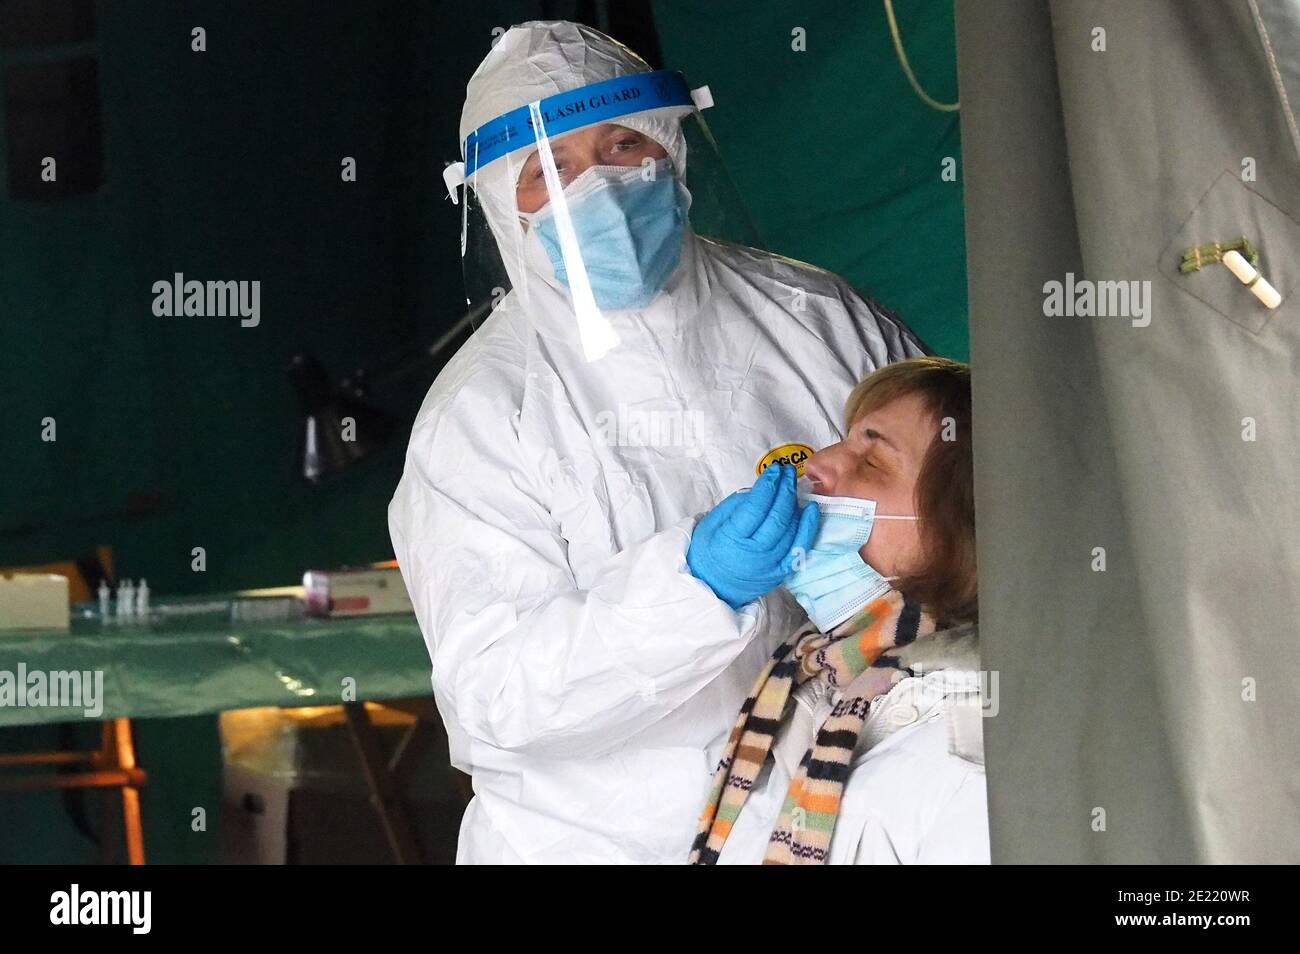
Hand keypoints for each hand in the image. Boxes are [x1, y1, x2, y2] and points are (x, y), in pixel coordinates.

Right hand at [686, 463, 820, 608]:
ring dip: (795, 504)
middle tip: (787, 472)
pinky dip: (809, 527)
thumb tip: (761, 489)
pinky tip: (812, 510)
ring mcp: (770, 565)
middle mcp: (754, 553)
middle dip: (785, 489)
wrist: (712, 586)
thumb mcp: (711, 523)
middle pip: (777, 516)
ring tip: (793, 486)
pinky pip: (800, 547)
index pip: (756, 506)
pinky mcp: (781, 572)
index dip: (768, 485)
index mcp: (732, 539)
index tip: (774, 469)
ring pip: (790, 529)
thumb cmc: (709, 551)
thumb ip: (735, 504)